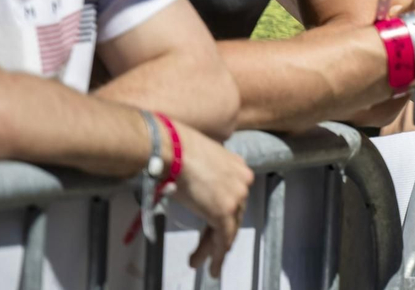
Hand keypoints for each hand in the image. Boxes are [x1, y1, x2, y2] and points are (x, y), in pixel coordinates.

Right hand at [171, 123, 253, 276]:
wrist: (172, 148)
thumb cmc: (175, 151)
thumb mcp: (196, 162)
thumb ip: (202, 177)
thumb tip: (192, 188)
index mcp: (237, 166)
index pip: (232, 197)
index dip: (222, 216)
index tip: (212, 228)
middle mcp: (242, 180)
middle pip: (233, 214)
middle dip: (217, 235)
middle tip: (205, 250)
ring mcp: (236, 196)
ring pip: (227, 229)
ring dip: (212, 249)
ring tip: (202, 264)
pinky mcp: (224, 211)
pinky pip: (224, 238)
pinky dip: (217, 255)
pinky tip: (211, 266)